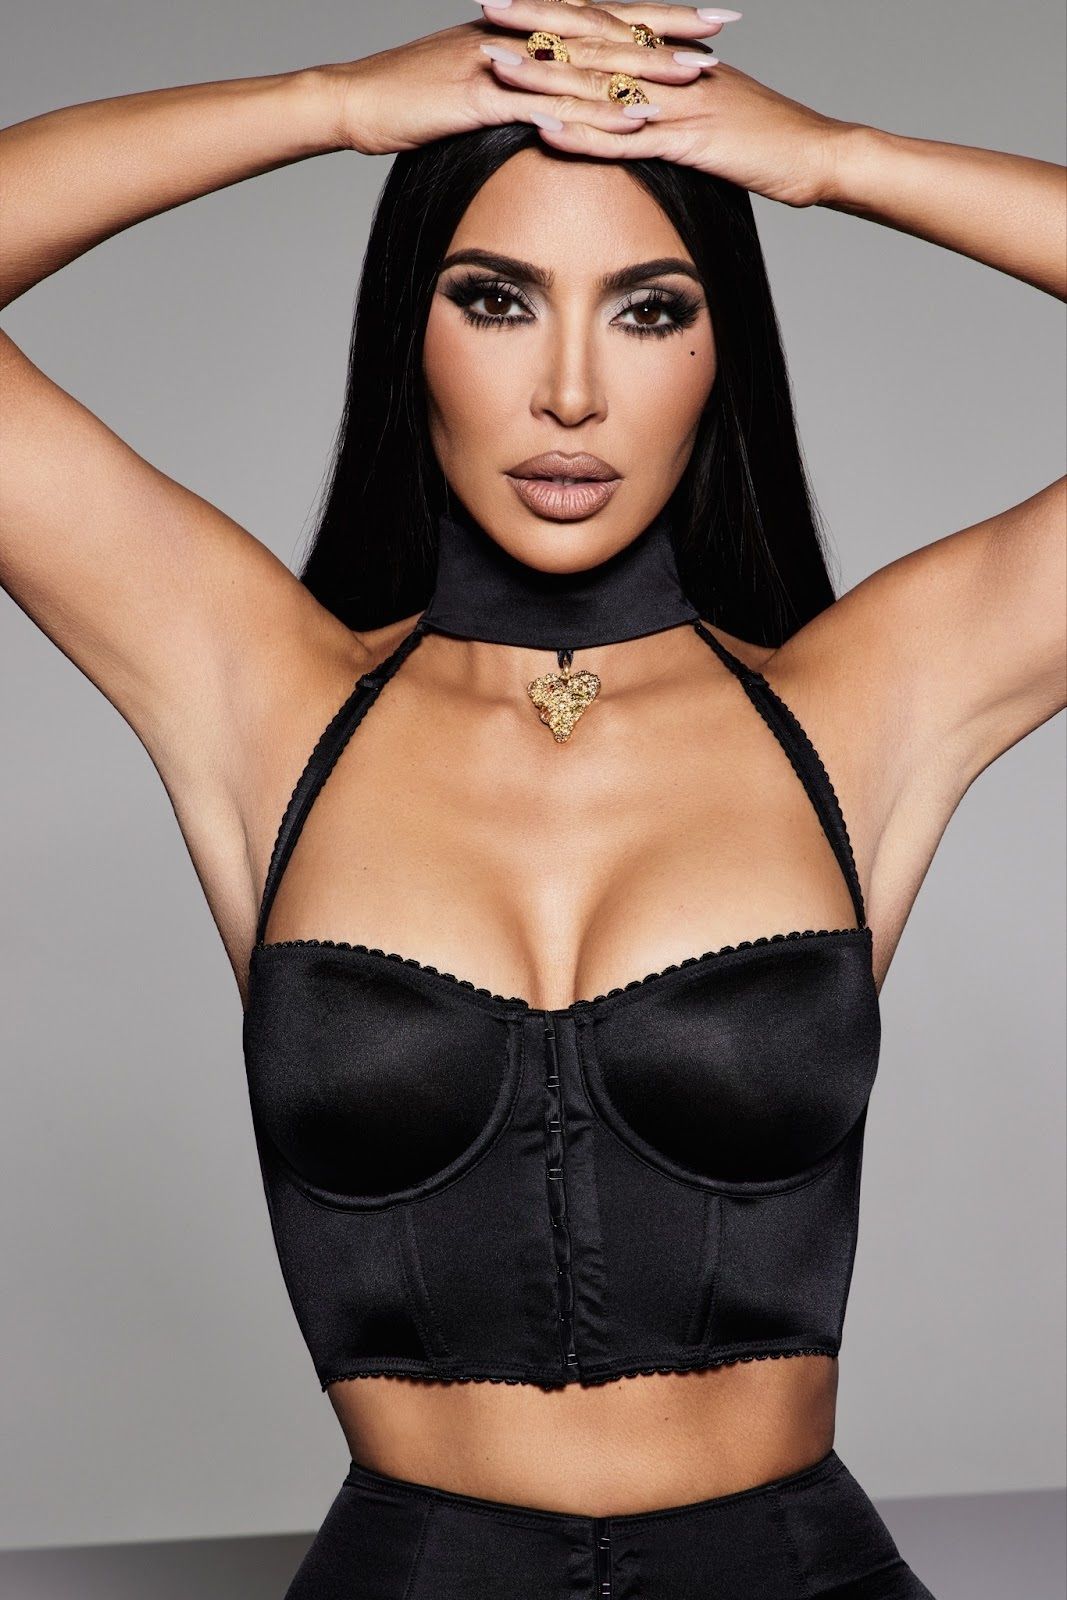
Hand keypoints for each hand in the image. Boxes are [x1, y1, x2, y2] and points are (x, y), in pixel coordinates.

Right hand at [314, 4, 729, 159]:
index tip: (699, 14)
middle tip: (723, 27)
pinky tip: (637, 124)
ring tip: (699, 76)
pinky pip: (553, 104)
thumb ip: (511, 80)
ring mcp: (506, 62)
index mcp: (521, 25)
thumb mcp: (467, 81)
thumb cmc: (405, 97)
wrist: (353, 101)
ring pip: (590, 62)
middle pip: (608, 26)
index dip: (650, 11)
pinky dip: (597, 114)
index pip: (598, 12)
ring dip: (647, 70)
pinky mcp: (488, 97)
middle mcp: (521, 32)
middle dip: (668, 27)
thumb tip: (543, 93)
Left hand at [475, 0, 855, 208]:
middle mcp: (671, 70)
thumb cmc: (770, 140)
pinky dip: (585, 136)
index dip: (557, 10)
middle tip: (486, 9)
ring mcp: (678, 104)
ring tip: (496, 67)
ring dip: (546, 78)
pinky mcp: (689, 143)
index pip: (605, 26)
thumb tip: (638, 109)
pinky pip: (627, 140)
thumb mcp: (714, 112)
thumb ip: (672, 105)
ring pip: (601, 87)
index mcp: (674, 57)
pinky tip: (545, 131)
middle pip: (593, 43)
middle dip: (537, 28)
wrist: (820, 154)